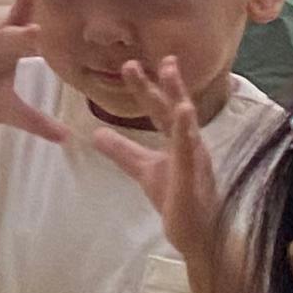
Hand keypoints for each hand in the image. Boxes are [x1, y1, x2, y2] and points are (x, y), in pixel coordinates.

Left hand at [80, 58, 223, 258]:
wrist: (197, 234)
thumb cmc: (177, 198)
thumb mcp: (143, 169)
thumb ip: (123, 150)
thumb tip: (95, 133)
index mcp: (178, 141)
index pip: (161, 109)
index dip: (148, 87)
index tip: (132, 63)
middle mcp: (190, 146)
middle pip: (174, 110)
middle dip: (165, 84)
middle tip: (157, 58)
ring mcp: (194, 163)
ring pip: (187, 128)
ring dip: (180, 103)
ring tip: (171, 76)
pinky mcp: (192, 181)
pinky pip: (189, 156)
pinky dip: (185, 136)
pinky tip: (183, 116)